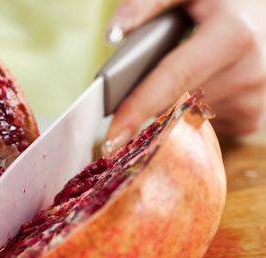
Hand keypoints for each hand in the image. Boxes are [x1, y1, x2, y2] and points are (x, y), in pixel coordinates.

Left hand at [104, 0, 265, 152]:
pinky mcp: (251, 118)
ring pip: (184, 118)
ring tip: (177, 76)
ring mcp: (253, 99)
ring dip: (170, 105)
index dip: (138, 109)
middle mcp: (249, 72)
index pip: (173, 81)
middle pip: (174, 105)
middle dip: (147, 102)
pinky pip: (202, 127)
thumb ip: (145, 3)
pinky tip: (197, 87)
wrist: (262, 11)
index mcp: (232, 36)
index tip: (112, 137)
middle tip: (135, 84)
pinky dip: (189, 113)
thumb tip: (112, 35)